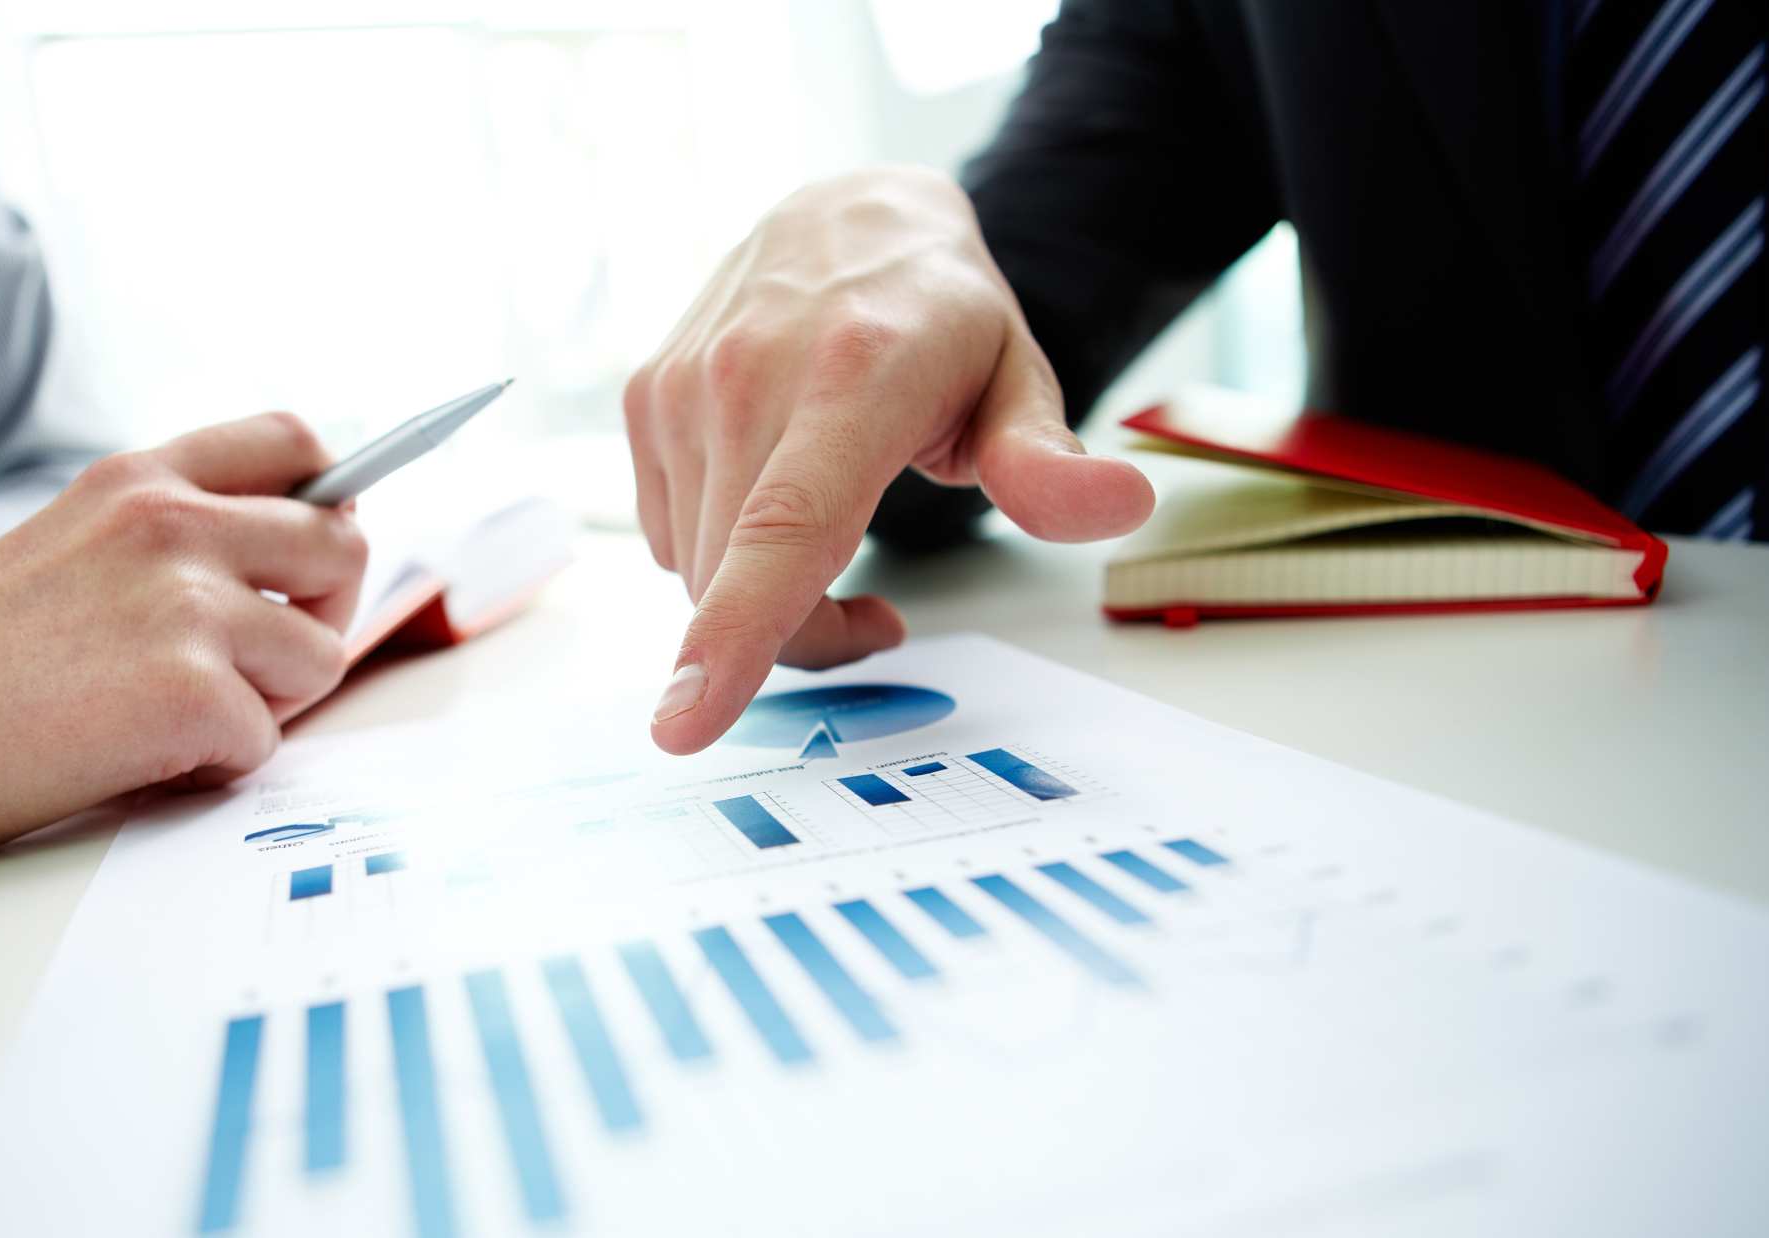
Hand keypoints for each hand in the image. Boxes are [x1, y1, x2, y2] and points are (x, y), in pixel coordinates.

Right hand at [0, 412, 366, 873]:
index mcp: (142, 478)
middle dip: (324, 614)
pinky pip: (267, 742)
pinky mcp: (190, 693)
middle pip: (343, 545)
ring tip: (174, 719)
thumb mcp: (69, 545)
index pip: (299, 442)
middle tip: (260, 665)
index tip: (317, 553)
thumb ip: (170, 536)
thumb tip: (295, 559)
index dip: (335, 499)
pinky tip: (134, 760)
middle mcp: (173, 522)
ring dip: (269, 704)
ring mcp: (187, 604)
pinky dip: (214, 769)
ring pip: (322, 656)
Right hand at [628, 167, 1153, 753]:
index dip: (736, 635)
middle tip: (879, 620)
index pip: (784, 527)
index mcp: (853, 378)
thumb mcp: (1019, 379)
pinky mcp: (648, 400)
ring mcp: (684, 386)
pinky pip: (673, 535)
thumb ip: (1048, 460)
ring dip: (760, 601)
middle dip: (802, 639)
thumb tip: (1120, 506)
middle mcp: (749, 375)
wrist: (845, 211)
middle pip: (738, 579)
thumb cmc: (937, 314)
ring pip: (699, 570)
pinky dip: (722, 557)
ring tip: (833, 543)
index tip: (688, 723)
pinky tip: (775, 507)